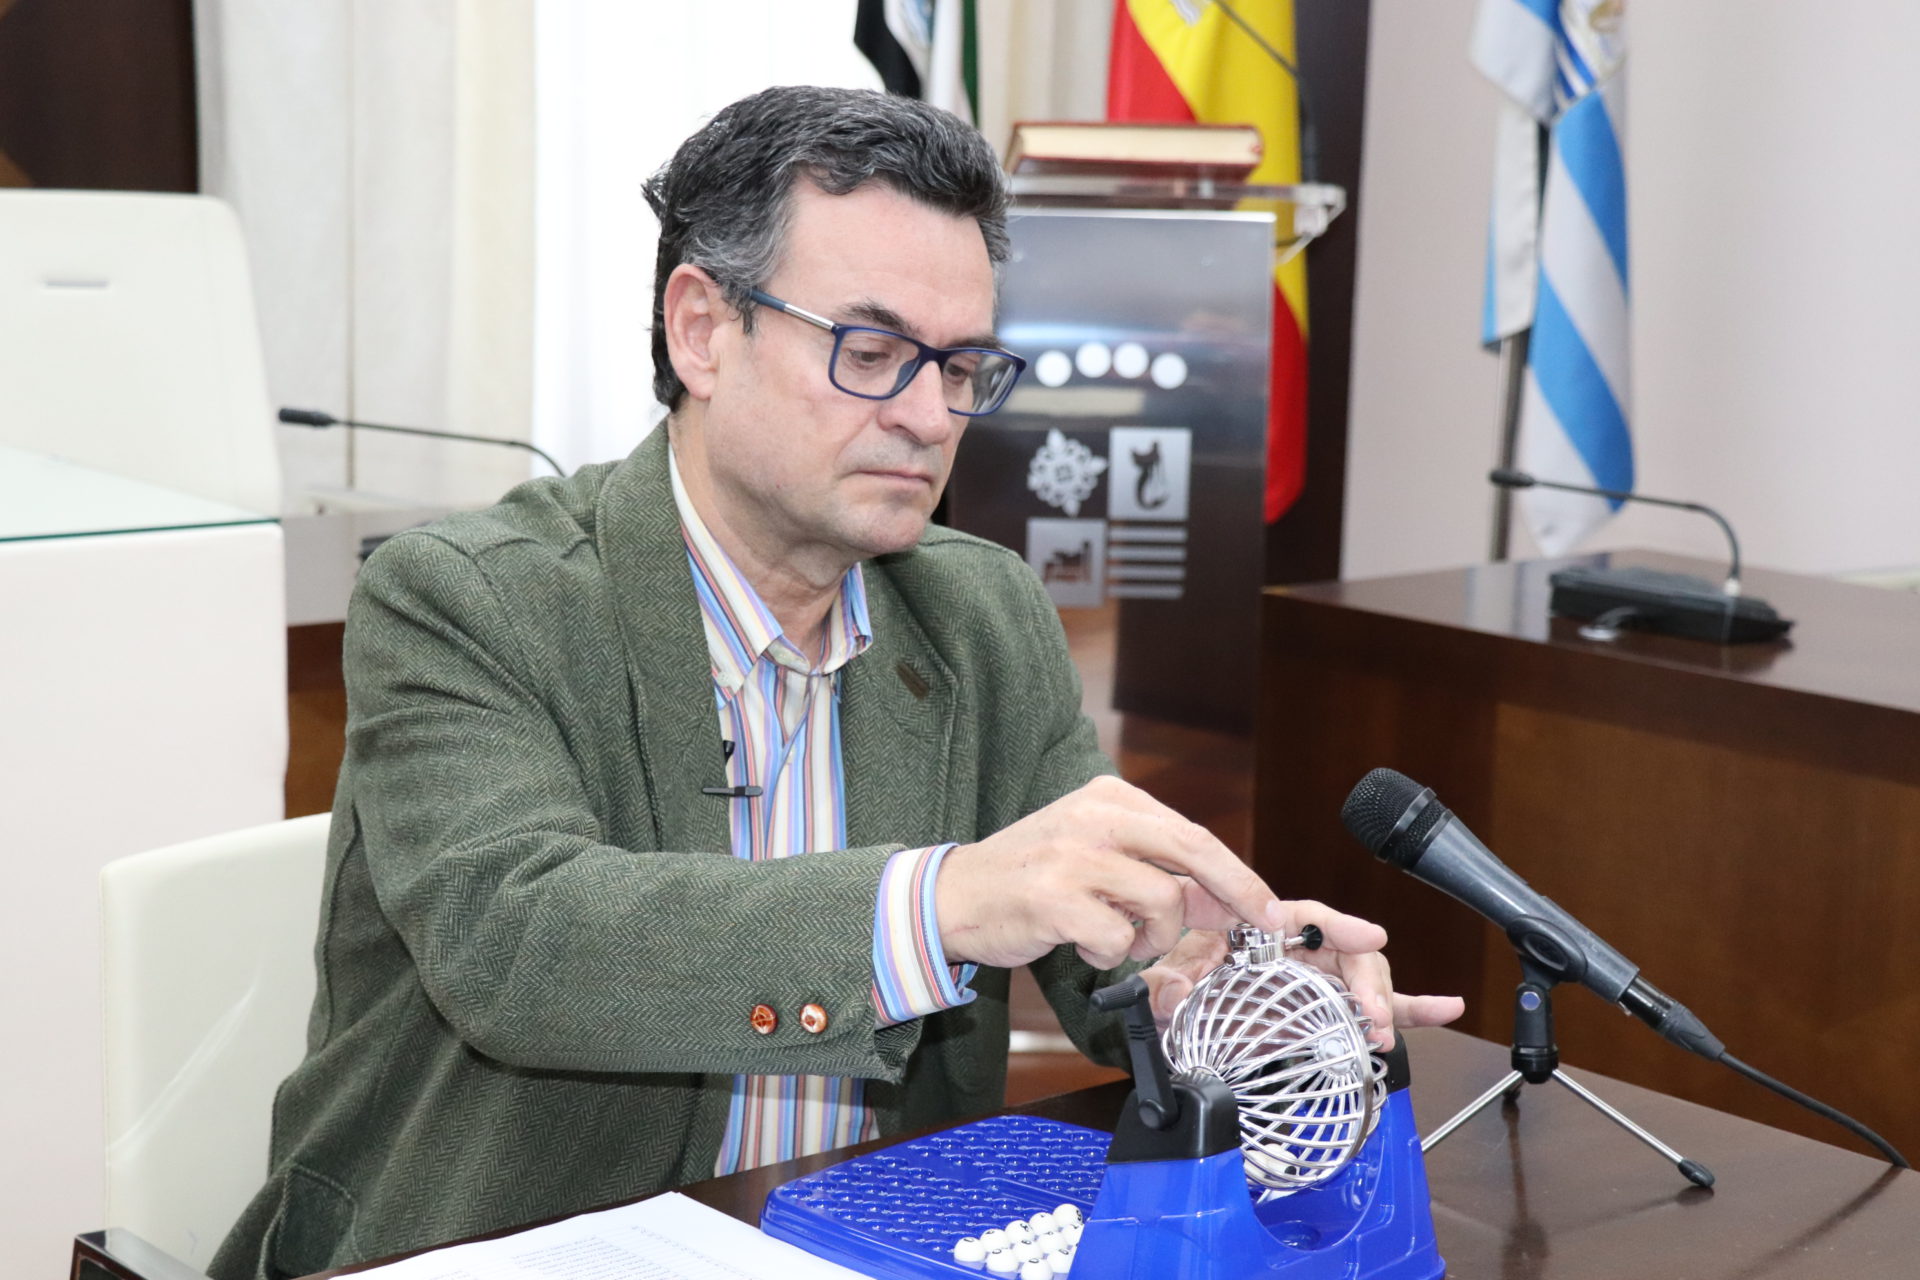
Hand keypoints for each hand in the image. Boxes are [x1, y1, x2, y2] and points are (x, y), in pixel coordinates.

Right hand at [935, 776, 1282, 969]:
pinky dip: (1110, 953)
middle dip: (1237, 891)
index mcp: (1108, 797)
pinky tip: (1083, 944)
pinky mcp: (1055, 899)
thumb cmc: (1032, 877)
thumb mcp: (1098, 858)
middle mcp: (1094, 817)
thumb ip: (1159, 872)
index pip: (1192, 833)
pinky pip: (1118, 939)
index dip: (1237, 873)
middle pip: (1192, 850)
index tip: (1268, 905)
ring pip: (1160, 902)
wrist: (954, 896)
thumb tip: (1229, 902)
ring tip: (1118, 936)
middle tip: (1262, 922)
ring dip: (1152, 936)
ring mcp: (1074, 856)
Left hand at [1139, 906, 1465, 1049]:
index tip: (1370, 935)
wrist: (1177, 1012)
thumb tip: (1176, 991)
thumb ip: (1166, 986)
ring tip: (1382, 1033)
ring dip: (1383, 1003)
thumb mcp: (1164, 982)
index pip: (1304, 916)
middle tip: (1370, 1016)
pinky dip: (1414, 1009)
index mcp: (1260, 927)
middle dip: (1366, 982)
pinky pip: (1379, 1007)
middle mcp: (1297, 950)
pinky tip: (1447, 1008)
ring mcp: (1319, 980)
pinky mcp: (1332, 1011)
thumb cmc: (1178, 981)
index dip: (1340, 924)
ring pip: (1365, 979)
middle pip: (1346, 951)